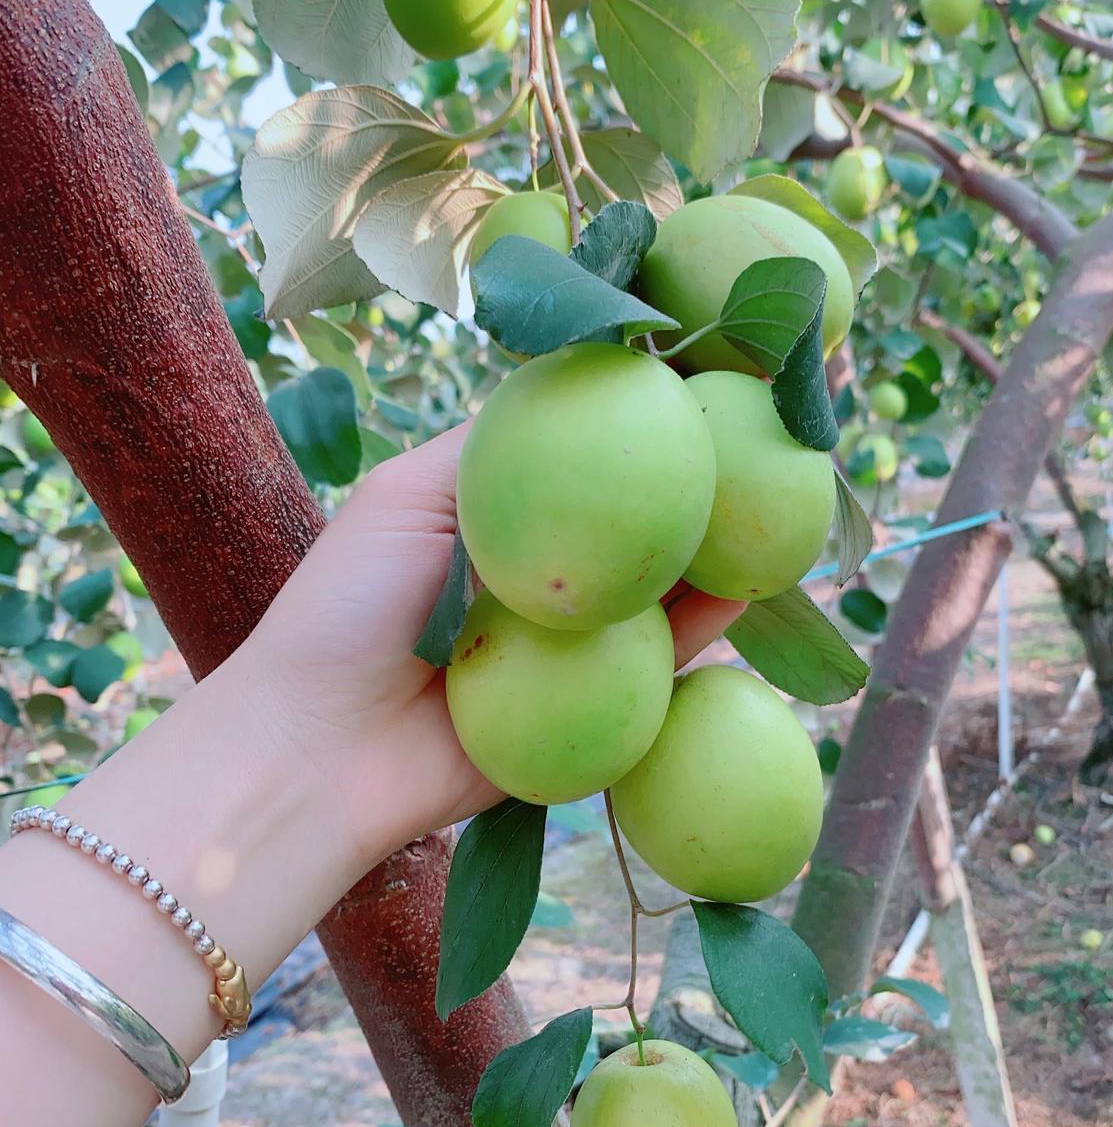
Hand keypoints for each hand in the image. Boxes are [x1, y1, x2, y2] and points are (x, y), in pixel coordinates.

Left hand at [247, 425, 743, 869]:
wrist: (321, 750)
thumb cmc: (350, 607)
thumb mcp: (413, 496)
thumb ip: (498, 446)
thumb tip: (593, 376)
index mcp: (495, 519)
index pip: (583, 457)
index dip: (641, 422)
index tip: (702, 380)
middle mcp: (540, 577)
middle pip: (634, 524)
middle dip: (698, 487)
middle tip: (764, 442)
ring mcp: (569, 646)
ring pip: (657, 593)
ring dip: (715, 556)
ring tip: (776, 511)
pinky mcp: (589, 713)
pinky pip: (658, 669)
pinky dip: (702, 631)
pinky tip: (744, 593)